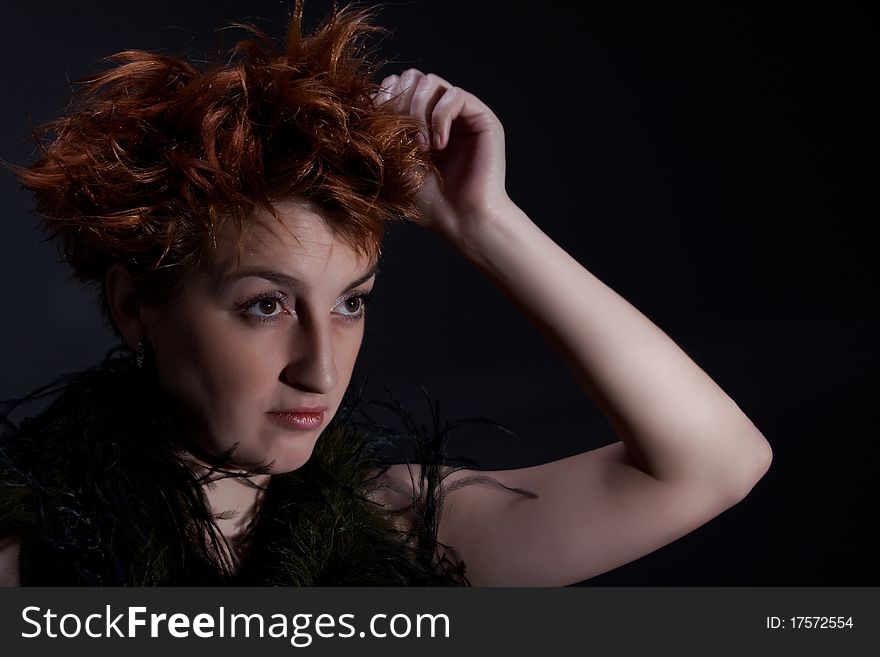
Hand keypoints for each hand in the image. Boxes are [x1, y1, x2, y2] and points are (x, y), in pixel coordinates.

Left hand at [375, 69, 511, 245]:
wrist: (460, 220)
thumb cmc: (427, 201)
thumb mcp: (393, 161)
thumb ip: (382, 129)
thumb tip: (364, 100)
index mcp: (418, 120)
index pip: (396, 86)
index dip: (385, 101)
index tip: (381, 131)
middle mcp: (441, 112)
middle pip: (411, 77)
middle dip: (401, 104)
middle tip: (405, 140)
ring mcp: (462, 114)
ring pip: (430, 81)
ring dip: (419, 111)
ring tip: (422, 146)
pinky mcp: (482, 118)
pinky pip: (455, 95)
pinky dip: (441, 117)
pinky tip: (439, 145)